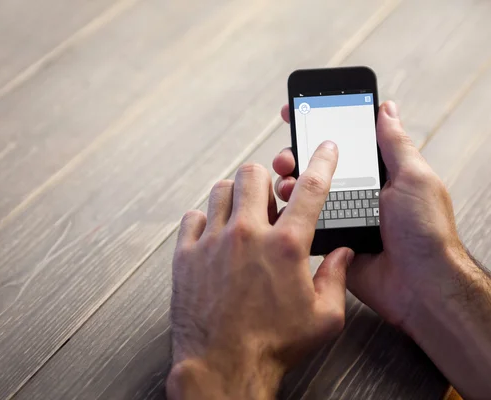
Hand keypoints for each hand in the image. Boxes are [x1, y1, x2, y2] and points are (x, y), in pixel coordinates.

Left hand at [167, 143, 354, 399]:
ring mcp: (213, 242)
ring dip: (234, 196)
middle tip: (269, 198)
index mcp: (286, 246)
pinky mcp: (186, 255)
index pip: (310, 189)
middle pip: (253, 174)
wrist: (223, 366)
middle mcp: (248, 235)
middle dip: (265, 178)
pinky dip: (205, 220)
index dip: (322, 161)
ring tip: (242, 217)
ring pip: (220, 189)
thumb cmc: (273, 346)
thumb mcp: (324, 318)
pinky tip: (214, 236)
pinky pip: (192, 217)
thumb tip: (342, 253)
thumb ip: (337, 278)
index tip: (324, 147)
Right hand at [275, 101, 462, 325]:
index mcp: (377, 175)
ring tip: (285, 184)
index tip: (297, 112)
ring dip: (289, 184)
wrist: (419, 285)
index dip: (320, 126)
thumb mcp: (413, 178)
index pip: (344, 143)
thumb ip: (395, 144)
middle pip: (317, 167)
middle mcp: (357, 193)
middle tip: (286, 157)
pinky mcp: (331, 241)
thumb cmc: (425, 232)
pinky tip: (284, 208)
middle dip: (296, 156)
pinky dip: (291, 215)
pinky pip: (304, 223)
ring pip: (305, 194)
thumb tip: (387, 109)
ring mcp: (342, 217)